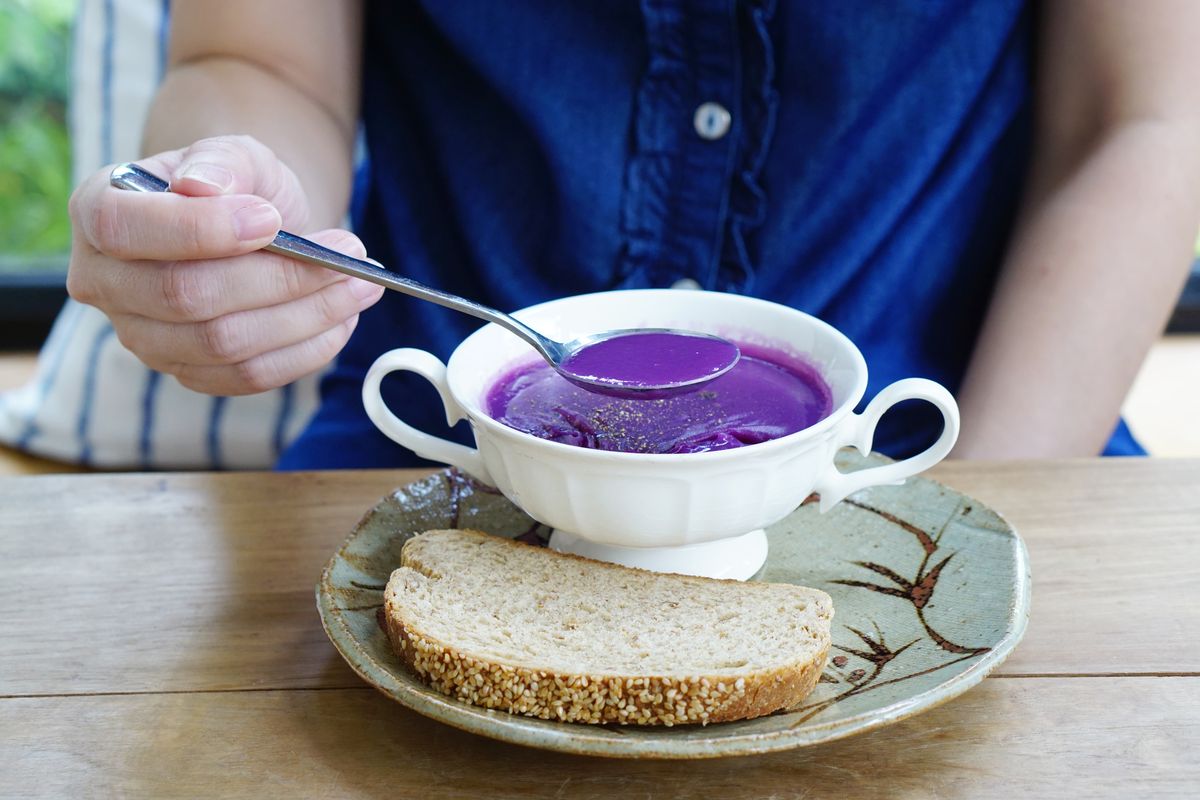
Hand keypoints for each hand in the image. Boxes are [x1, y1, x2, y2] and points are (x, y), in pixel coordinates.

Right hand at [66, 135, 383, 394]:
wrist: (255, 225)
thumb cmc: (239, 186)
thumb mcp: (237, 154)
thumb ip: (222, 162)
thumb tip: (203, 187)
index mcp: (97, 211)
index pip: (126, 229)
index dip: (201, 229)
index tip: (272, 219)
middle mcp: (105, 282)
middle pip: (186, 297)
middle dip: (278, 278)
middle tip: (350, 253)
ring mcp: (143, 337)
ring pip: (225, 345)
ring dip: (306, 317)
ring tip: (361, 286)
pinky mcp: (189, 372)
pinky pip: (248, 378)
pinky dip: (305, 351)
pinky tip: (342, 321)